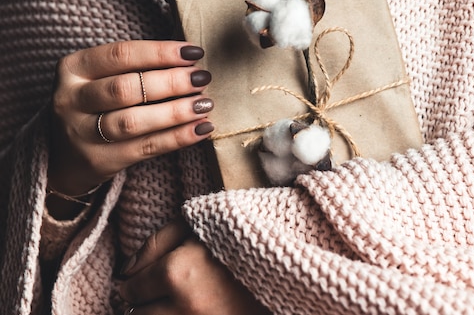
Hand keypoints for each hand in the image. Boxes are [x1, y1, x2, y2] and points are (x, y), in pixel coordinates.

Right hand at [48, 40, 214, 197]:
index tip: (194, 52)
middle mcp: (71, 99)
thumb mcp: (102, 77)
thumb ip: (137, 66)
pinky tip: (202, 128)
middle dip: (170, 82)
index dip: (161, 52)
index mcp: (74, 68)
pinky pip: (146, 147)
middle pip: (126, 88)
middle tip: (202, 78)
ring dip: (175, 112)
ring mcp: (82, 133)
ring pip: (134, 122)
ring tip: (205, 104)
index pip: (121, 54)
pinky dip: (178, 137)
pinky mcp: (100, 160)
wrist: (66, 154)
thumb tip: (190, 60)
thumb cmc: (98, 103)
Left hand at [119, 218, 269, 314]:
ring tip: (174, 300)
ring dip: (158, 313)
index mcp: (178, 273)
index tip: (141, 278)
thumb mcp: (197, 225)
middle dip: (142, 303)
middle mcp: (187, 307)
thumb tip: (125, 270)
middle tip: (154, 292)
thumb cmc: (241, 236)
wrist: (290, 260)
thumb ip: (156, 242)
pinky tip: (189, 307)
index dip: (134, 281)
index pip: (132, 288)